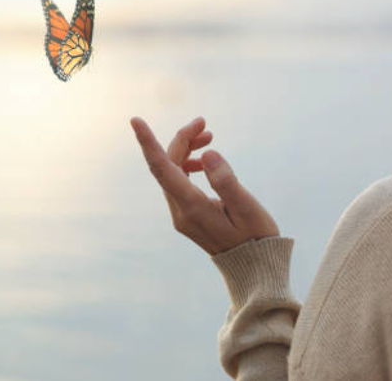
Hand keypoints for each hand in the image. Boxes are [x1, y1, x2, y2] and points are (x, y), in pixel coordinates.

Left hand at [130, 116, 279, 255]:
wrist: (254, 270)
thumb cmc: (256, 238)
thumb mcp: (247, 209)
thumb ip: (226, 181)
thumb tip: (208, 154)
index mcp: (192, 208)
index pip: (162, 169)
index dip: (148, 143)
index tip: (135, 120)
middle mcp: (180, 212)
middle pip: (167, 166)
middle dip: (181, 139)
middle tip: (204, 123)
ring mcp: (181, 215)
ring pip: (171, 173)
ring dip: (185, 150)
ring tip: (209, 136)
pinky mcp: (187, 216)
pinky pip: (178, 183)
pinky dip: (188, 165)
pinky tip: (204, 160)